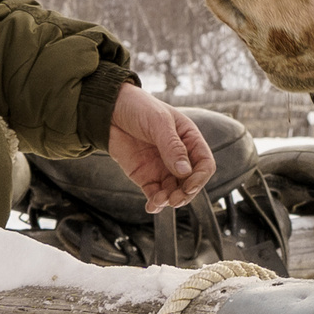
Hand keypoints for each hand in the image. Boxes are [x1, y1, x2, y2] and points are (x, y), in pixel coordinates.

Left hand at [110, 84, 216, 211]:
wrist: (108, 110)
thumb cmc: (139, 107)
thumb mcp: (158, 122)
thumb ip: (172, 146)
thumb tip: (185, 171)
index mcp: (189, 139)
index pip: (204, 164)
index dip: (200, 178)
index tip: (189, 186)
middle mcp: (178, 156)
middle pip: (190, 182)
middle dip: (185, 194)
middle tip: (174, 199)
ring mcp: (162, 167)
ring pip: (173, 191)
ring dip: (169, 200)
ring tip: (159, 201)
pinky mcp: (145, 176)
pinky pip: (155, 194)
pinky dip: (155, 203)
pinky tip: (152, 206)